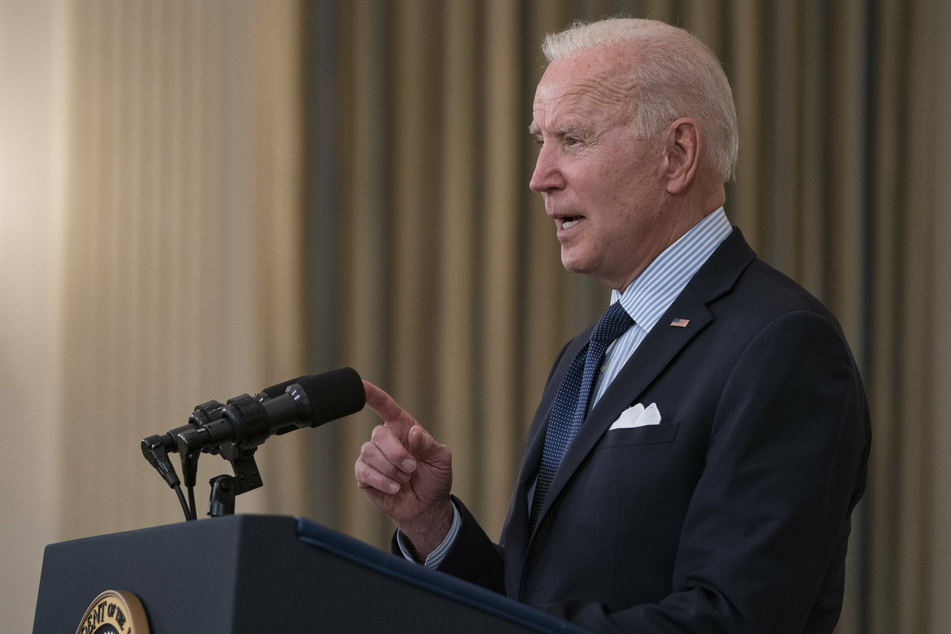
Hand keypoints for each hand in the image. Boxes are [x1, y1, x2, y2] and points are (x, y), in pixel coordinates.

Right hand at [355, 380, 453, 557]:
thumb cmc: (434, 479)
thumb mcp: (440, 459)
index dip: (373, 394)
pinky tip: (395, 488)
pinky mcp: (364, 475)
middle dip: (397, 453)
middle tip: (412, 468)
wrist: (426, 508)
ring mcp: (373, 457)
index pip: (385, 406)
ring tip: (404, 479)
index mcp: (403, 428)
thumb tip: (413, 432)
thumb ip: (428, 444)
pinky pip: (364, 471)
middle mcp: (386, 440)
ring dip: (391, 470)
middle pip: (379, 434)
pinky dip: (382, 481)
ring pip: (369, 452)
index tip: (361, 384)